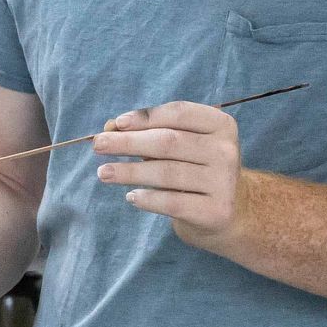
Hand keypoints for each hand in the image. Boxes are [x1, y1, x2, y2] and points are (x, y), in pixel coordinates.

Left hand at [92, 100, 250, 246]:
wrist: (228, 212)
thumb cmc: (194, 169)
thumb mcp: (180, 145)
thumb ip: (148, 133)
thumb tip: (108, 128)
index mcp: (221, 125)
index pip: (179, 113)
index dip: (145, 117)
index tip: (116, 123)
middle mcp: (226, 151)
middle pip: (168, 142)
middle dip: (128, 142)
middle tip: (98, 145)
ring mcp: (223, 183)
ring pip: (166, 173)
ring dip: (129, 172)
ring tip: (103, 173)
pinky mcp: (215, 211)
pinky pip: (172, 202)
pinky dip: (147, 198)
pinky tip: (130, 196)